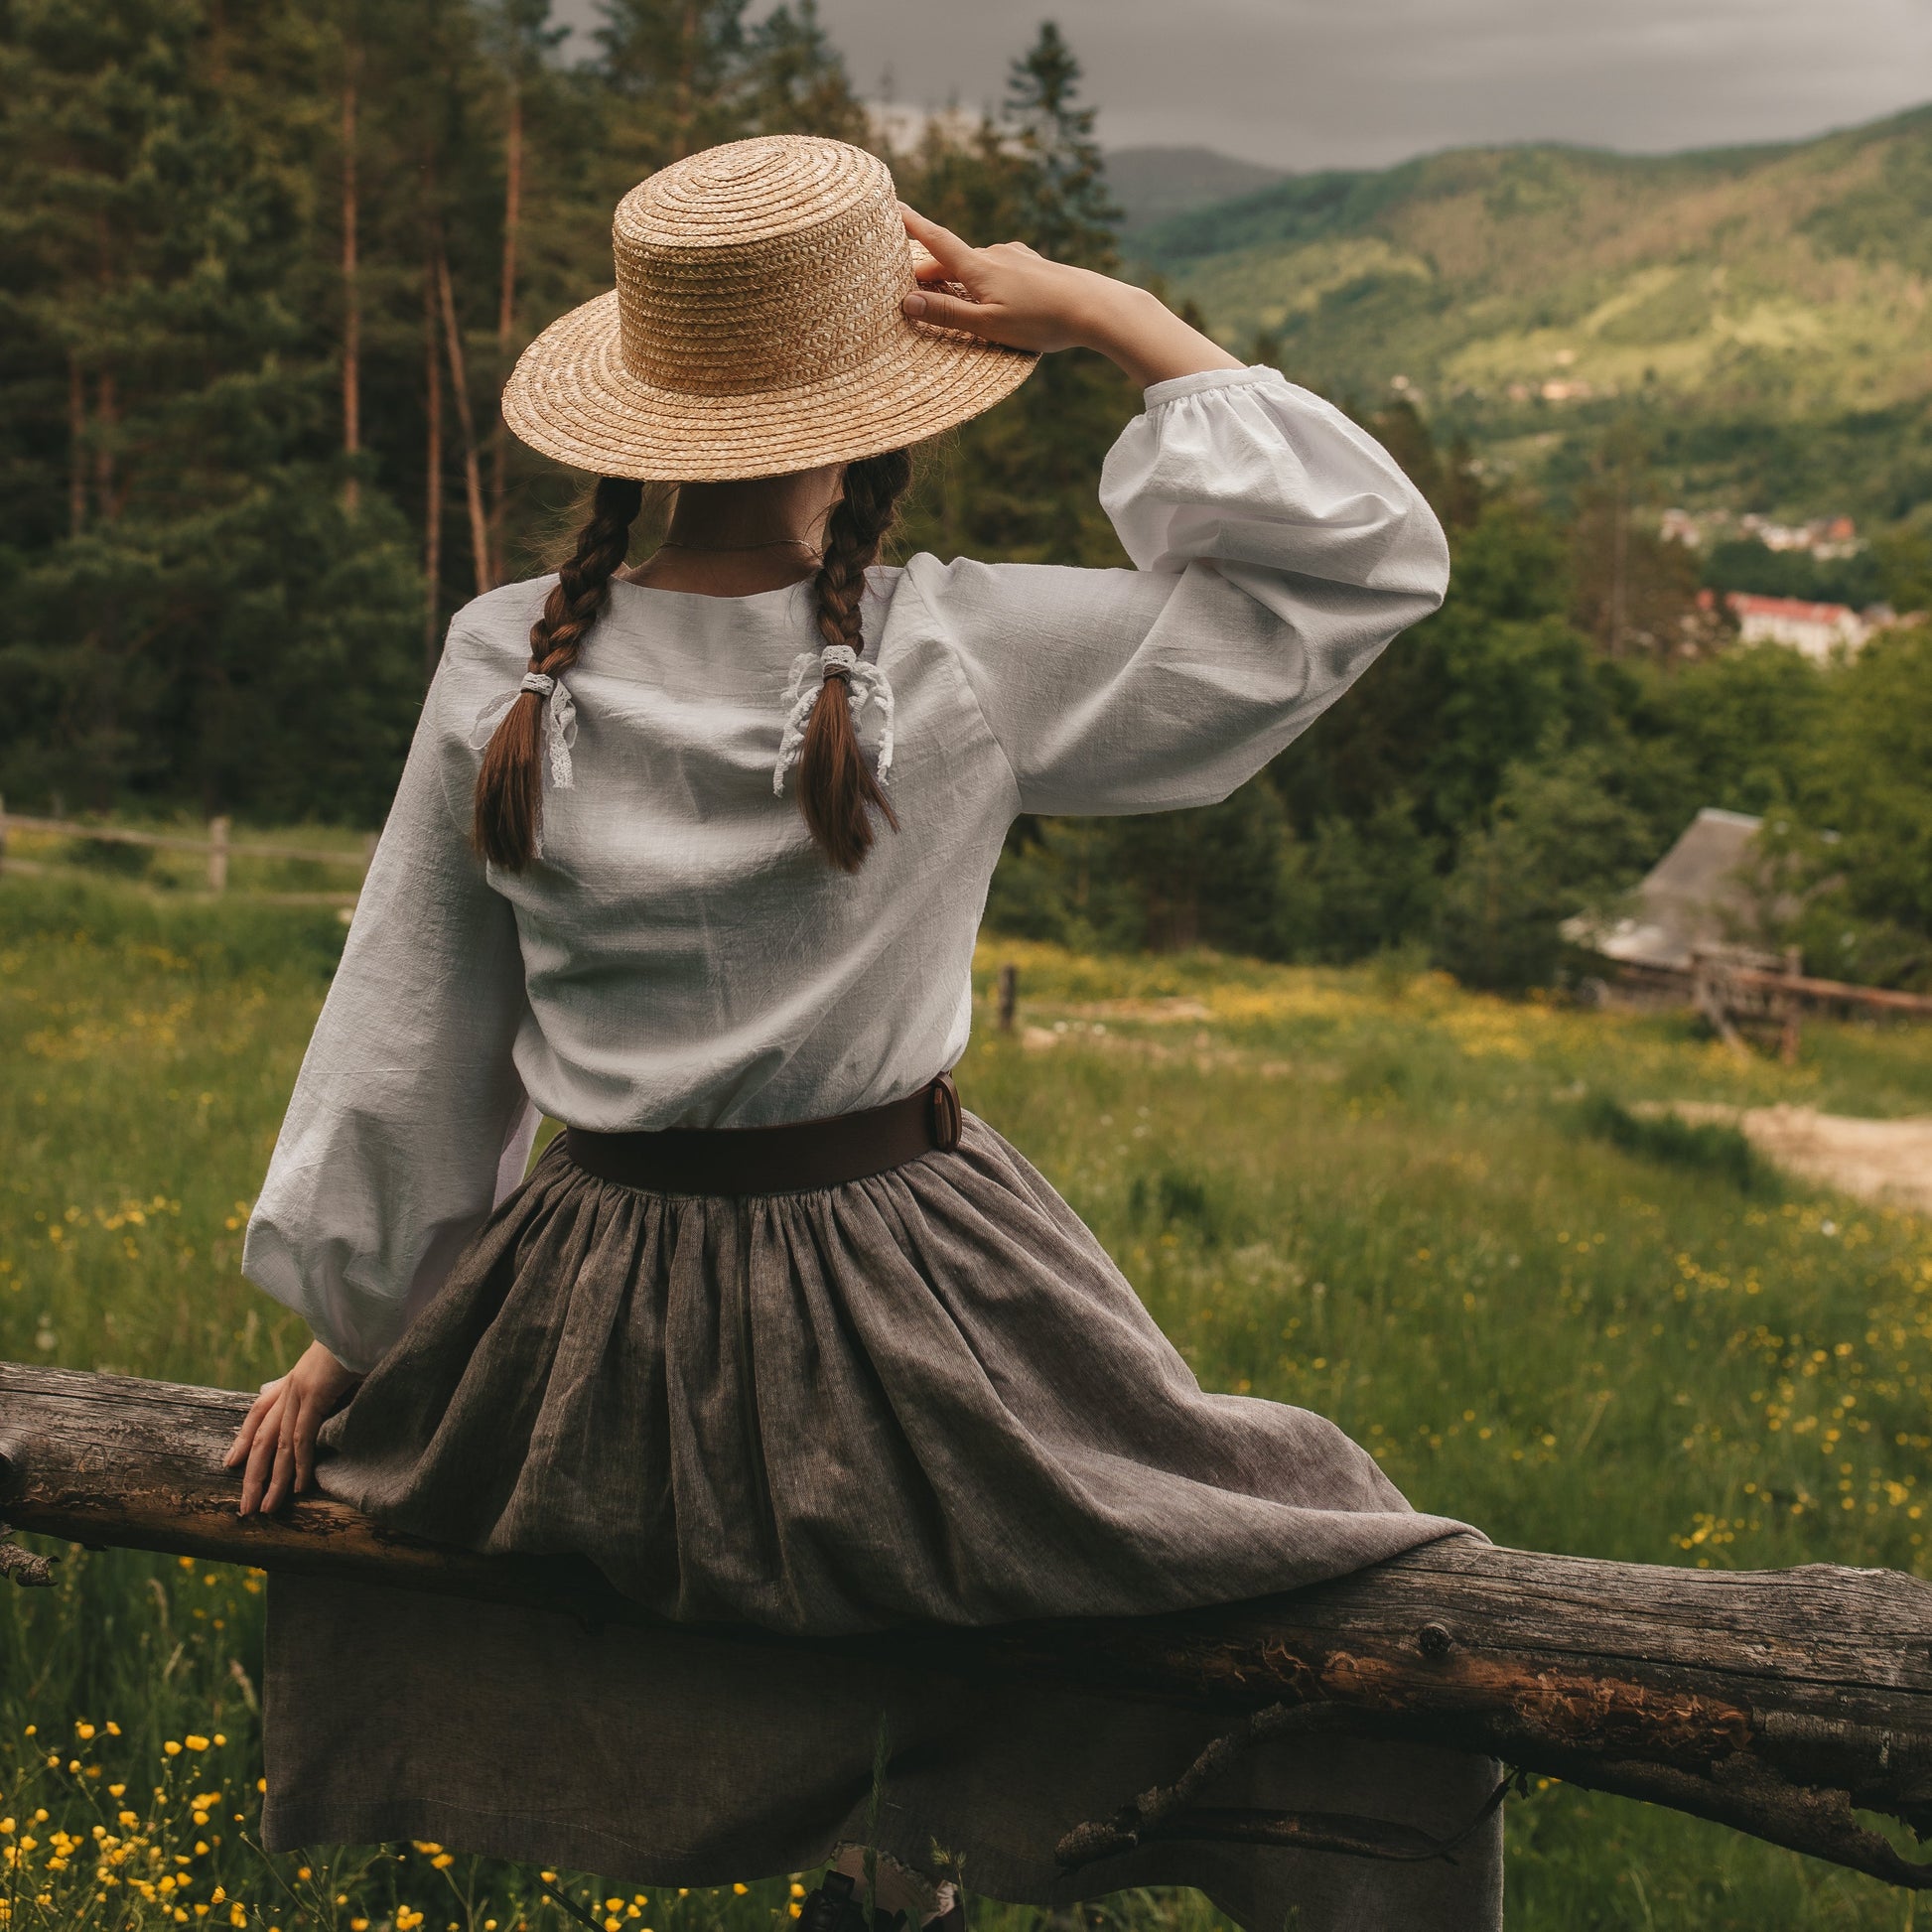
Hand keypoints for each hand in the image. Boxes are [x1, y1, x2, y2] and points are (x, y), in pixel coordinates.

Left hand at [224, 1340, 360, 1515]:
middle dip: (252, 1475)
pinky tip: (300, 1487)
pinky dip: (301, 1464)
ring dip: (273, 1480)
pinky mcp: (315, 1394)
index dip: (242, 1439)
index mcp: (293, 1379)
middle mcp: (289, 1387)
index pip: (258, 1413)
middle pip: (261, 1438)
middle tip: (245, 1507)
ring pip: (278, 1445)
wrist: (364, 1319)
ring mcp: (299, 1391)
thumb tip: (300, 1390)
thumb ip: (317, 1384)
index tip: (230, 1463)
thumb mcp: (335, 1366)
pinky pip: (302, 1437)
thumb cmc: (358, 1342)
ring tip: (266, 1509)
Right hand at [899, 205, 1242, 389]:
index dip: (910, 224)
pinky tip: (995, 300)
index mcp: (978, 267)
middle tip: (906, 289)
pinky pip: (998, 271)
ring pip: (976, 267)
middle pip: (951, 260)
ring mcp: (1016, 257)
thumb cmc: (1041, 321)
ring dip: (958, 281)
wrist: (1095, 308)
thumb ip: (947, 313)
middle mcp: (995, 254)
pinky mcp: (1033, 266)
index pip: (935, 241)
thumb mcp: (988, 325)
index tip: (890, 204)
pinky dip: (984, 282)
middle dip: (928, 272)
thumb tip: (906, 301)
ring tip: (951, 302)